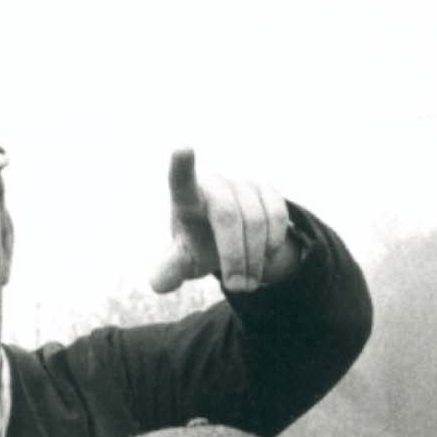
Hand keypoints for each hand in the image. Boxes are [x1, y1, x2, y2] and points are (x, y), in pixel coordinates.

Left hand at [147, 147, 301, 295]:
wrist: (229, 241)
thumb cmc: (199, 247)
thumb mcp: (183, 262)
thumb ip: (169, 272)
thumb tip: (159, 284)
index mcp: (187, 200)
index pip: (181, 181)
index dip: (181, 165)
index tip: (181, 148)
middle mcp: (215, 185)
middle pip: (227, 215)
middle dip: (235, 256)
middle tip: (237, 287)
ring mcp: (242, 184)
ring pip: (256, 220)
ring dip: (255, 259)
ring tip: (248, 283)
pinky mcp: (267, 189)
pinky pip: (276, 214)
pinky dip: (273, 242)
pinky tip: (265, 256)